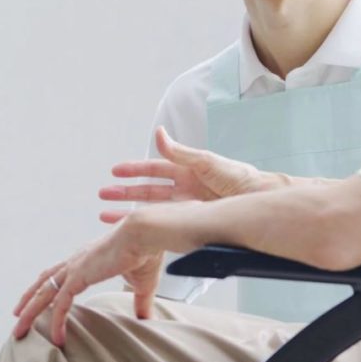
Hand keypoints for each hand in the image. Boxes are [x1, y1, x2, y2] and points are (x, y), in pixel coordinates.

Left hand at [12, 216, 163, 346]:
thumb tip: (146, 317)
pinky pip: (60, 305)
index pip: (62, 270)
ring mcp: (75, 267)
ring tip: (19, 327)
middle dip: (30, 298)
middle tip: (17, 313)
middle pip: (45, 281)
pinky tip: (58, 337)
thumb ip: (141, 300)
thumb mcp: (142, 281)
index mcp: (89, 256)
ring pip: (44, 293)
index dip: (49, 283)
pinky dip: (57, 322)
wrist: (145, 234)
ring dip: (29, 312)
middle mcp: (77, 260)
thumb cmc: (146, 250)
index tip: (40, 295)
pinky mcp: (78, 277)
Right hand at [98, 127, 270, 222]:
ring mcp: (188, 205)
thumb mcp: (206, 161)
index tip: (115, 171)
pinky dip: (147, 224)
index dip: (135, 170)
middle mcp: (185, 187)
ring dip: (129, 209)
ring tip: (106, 214)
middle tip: (104, 194)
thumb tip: (159, 133)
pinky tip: (132, 228)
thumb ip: (179, 152)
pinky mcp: (192, 219)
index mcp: (188, 170)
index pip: (155, 169)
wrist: (256, 199)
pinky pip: (164, 221)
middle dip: (126, 191)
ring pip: (152, 207)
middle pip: (149, 189)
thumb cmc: (238, 177)